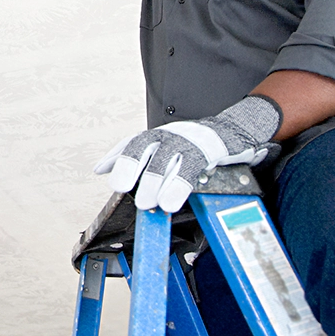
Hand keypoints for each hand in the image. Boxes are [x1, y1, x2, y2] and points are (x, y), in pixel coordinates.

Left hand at [93, 96, 282, 212]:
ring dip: (155, 182)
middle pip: (144, 147)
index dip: (118, 158)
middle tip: (123, 188)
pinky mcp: (205, 152)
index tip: (106, 175)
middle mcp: (168, 135)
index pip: (133, 143)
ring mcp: (186, 141)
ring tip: (148, 203)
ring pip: (165, 160)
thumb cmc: (192, 145)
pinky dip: (177, 187)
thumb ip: (132, 156)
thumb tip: (101, 168)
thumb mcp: (161, 146)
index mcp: (157, 135)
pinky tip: (170, 201)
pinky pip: (188, 170)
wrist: (232, 132)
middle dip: (132, 167)